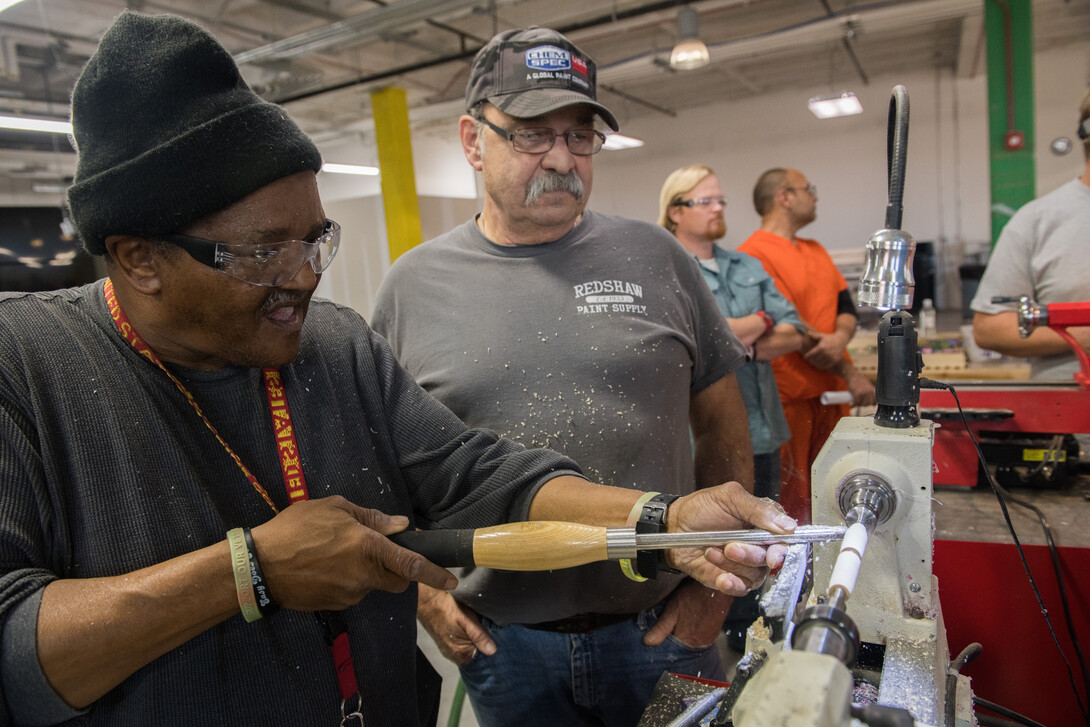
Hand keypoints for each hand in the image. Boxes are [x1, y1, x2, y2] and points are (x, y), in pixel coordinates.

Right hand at [251, 496, 456, 610]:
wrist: (259, 566)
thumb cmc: (295, 529)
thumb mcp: (334, 509)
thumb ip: (371, 518)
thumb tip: (398, 526)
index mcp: (368, 548)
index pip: (411, 565)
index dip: (435, 574)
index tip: (452, 580)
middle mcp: (364, 575)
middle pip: (397, 581)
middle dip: (398, 571)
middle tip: (379, 552)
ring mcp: (350, 594)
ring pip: (373, 585)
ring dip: (367, 573)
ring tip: (336, 553)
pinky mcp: (335, 605)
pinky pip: (352, 592)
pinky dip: (348, 581)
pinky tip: (325, 567)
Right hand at [417, 584, 495, 663]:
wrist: (428, 602)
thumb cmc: (446, 609)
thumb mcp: (467, 620)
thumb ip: (479, 636)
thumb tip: (492, 651)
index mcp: (461, 653)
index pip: (483, 658)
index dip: (490, 646)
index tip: (493, 636)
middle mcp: (454, 656)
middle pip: (475, 654)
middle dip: (482, 644)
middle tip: (485, 628)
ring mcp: (449, 651)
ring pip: (468, 649)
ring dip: (474, 641)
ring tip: (474, 626)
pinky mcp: (445, 645)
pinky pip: (460, 646)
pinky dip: (465, 639)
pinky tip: (466, 629)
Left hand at [642, 579, 730, 646]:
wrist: (717, 585)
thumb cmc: (693, 595)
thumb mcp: (673, 609)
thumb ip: (661, 628)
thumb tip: (647, 642)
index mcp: (687, 641)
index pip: (670, 650)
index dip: (663, 643)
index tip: (656, 636)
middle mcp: (700, 644)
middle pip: (681, 647)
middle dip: (672, 639)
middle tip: (668, 626)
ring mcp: (709, 639)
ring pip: (690, 642)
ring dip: (683, 635)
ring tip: (680, 622)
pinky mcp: (714, 632)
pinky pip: (700, 638)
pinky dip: (692, 632)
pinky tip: (689, 621)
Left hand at [664, 483, 795, 594]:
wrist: (674, 526)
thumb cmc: (701, 508)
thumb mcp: (728, 497)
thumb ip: (758, 509)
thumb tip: (788, 525)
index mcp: (764, 523)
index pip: (785, 540)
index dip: (781, 549)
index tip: (772, 554)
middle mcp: (759, 545)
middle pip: (770, 560)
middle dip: (750, 555)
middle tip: (730, 547)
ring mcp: (746, 564)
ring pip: (755, 575)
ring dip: (733, 566)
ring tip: (711, 551)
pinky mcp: (732, 579)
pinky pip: (741, 589)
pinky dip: (732, 584)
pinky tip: (721, 577)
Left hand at [802, 330, 849, 369]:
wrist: (841, 340)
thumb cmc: (830, 337)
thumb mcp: (822, 335)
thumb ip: (814, 335)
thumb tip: (807, 333)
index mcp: (821, 347)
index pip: (811, 354)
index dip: (807, 356)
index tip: (805, 357)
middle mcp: (826, 353)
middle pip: (815, 360)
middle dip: (810, 360)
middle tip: (809, 360)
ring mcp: (831, 357)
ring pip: (820, 364)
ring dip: (815, 364)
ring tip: (813, 362)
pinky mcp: (835, 360)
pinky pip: (826, 366)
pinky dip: (821, 366)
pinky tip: (819, 365)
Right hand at [846, 368, 875, 406]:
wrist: (853, 375)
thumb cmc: (860, 381)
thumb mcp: (868, 387)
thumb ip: (870, 393)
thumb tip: (871, 402)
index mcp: (873, 391)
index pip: (874, 402)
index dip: (870, 404)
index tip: (866, 403)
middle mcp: (870, 393)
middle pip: (868, 404)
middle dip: (863, 405)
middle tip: (859, 403)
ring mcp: (864, 393)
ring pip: (862, 404)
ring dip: (858, 405)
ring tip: (855, 403)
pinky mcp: (858, 394)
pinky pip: (857, 402)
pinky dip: (854, 404)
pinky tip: (852, 404)